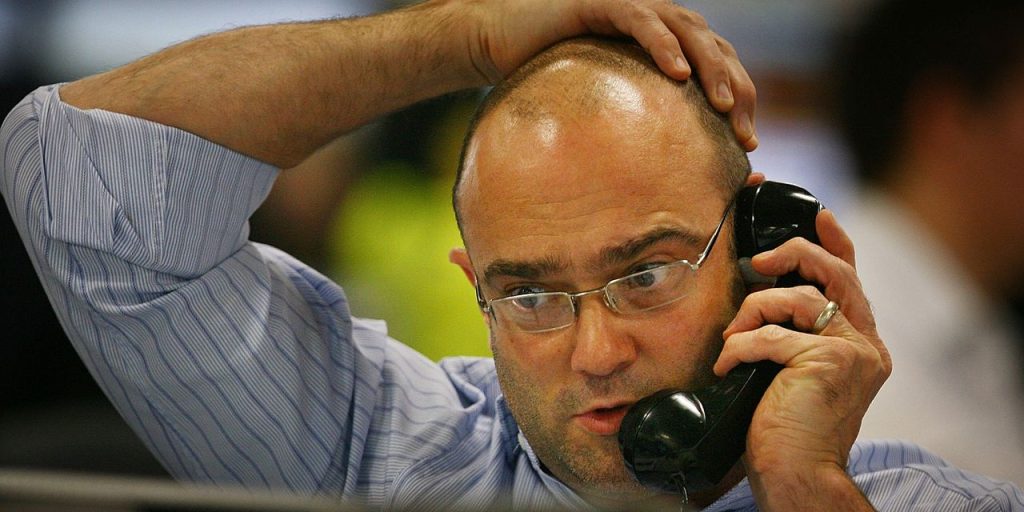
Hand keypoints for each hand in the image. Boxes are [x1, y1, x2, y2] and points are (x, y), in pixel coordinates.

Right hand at [462, 0, 757, 149]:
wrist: (495, 44)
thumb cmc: (544, 78)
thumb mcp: (600, 106)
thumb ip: (629, 126)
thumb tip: (649, 182)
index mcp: (662, 43)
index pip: (717, 64)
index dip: (742, 98)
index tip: (747, 144)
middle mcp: (654, 21)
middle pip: (714, 47)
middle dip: (738, 90)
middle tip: (745, 134)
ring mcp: (630, 7)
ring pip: (687, 30)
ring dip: (711, 68)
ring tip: (725, 104)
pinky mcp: (601, 3)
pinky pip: (640, 20)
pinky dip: (662, 45)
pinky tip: (678, 74)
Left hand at [716, 210, 890, 508]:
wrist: (798, 476)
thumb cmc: (786, 430)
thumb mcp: (793, 372)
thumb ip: (795, 335)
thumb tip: (763, 292)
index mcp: (863, 346)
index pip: (852, 280)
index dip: (835, 242)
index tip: (819, 214)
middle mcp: (867, 346)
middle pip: (836, 273)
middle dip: (794, 254)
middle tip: (757, 260)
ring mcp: (852, 353)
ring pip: (798, 299)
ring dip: (752, 313)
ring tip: (733, 341)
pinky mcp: (827, 361)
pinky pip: (771, 334)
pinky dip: (741, 346)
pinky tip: (729, 365)